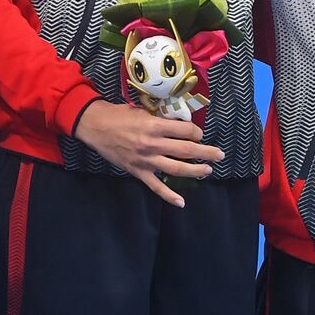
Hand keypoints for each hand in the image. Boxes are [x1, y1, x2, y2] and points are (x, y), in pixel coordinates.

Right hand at [74, 100, 223, 206]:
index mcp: (154, 126)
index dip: (196, 132)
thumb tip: (179, 123)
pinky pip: (156, 186)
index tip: (199, 133)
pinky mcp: (138, 171)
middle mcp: (153, 144)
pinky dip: (168, 196)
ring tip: (207, 171)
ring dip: (195, 171)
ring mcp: (146, 160)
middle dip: (205, 153)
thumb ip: (160, 119)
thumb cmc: (119, 115)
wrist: (96, 126)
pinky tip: (181, 203)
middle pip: (186, 150)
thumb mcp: (142, 111)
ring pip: (176, 169)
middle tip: (219, 155)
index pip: (185, 130)